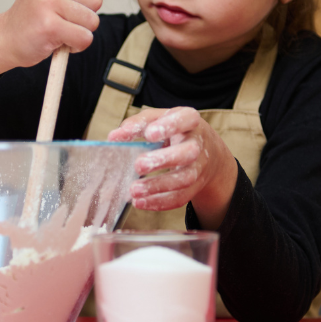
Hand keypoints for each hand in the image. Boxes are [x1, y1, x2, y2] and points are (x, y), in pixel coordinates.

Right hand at [0, 0, 115, 80]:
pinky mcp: (49, 25)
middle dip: (85, 14)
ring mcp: (47, 1)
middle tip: (60, 16)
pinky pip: (84, 38)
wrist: (8, 37)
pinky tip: (57, 39)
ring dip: (80, 30)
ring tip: (58, 27)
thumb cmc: (39, 10)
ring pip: (92, 20)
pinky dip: (75, 45)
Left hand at [107, 107, 237, 228]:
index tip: (149, 134)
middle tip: (138, 165)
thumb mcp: (160, 119)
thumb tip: (114, 137)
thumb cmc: (176, 131)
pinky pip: (180, 197)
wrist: (206, 151)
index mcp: (190, 121)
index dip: (169, 126)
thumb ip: (138, 124)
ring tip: (134, 190)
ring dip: (158, 186)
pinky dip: (160, 202)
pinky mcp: (196, 187)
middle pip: (187, 152)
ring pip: (184, 179)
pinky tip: (141, 202)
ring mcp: (199, 167)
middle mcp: (198, 144)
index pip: (186, 119)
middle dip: (163, 160)